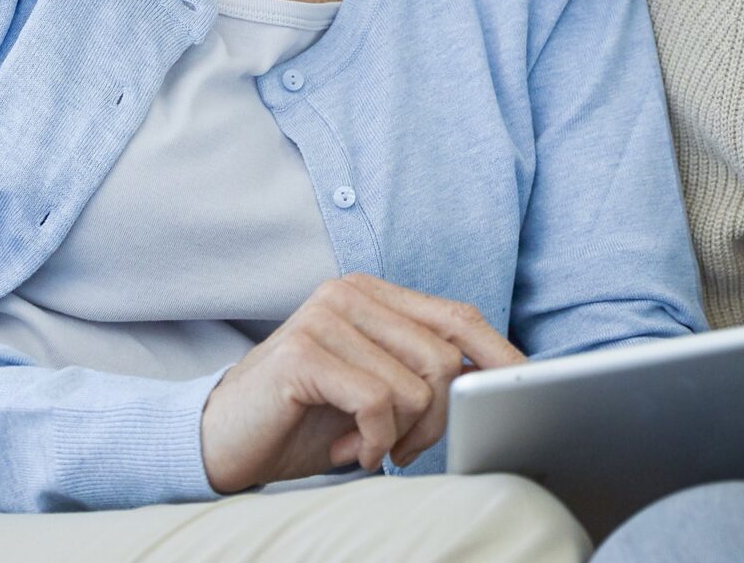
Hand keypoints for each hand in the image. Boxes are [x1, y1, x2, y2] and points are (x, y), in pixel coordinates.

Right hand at [199, 273, 525, 492]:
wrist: (221, 442)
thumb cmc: (304, 421)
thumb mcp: (375, 390)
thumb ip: (422, 372)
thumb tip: (495, 378)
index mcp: (373, 294)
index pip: (458, 316)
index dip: (498, 353)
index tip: (522, 389)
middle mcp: (350, 293)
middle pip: (445, 358)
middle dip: (437, 419)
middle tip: (404, 448)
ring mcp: (325, 318)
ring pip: (416, 386)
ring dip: (401, 436)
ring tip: (366, 445)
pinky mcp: (303, 354)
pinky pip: (378, 403)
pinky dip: (374, 441)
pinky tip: (348, 449)